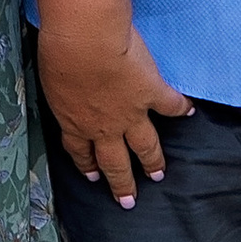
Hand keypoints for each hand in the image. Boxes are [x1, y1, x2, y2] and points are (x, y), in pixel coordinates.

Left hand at [36, 8, 192, 206]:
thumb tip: (65, 85)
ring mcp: (131, 114)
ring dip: (152, 161)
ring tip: (158, 173)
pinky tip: (189, 112)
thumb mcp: (50, 79)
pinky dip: (181, 108)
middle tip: (128, 200)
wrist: (85, 42)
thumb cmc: (59, 53)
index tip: (93, 176)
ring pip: (144, 146)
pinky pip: (170, 105)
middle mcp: (104, 126)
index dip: (88, 165)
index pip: (81, 152)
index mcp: (75, 122)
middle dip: (121, 182)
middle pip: (114, 162)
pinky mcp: (152, 94)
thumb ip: (62, 90)